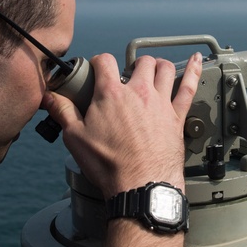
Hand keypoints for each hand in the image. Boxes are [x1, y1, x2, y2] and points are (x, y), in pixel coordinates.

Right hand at [41, 51, 201, 197]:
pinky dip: (193, 70)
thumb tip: (50, 97)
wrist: (141, 185)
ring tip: (153, 70)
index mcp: (111, 94)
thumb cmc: (110, 166)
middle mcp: (138, 92)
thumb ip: (63, 112)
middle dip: (131, 64)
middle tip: (127, 76)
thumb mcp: (76, 139)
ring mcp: (160, 103)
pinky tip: (196, 61)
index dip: (99, 63)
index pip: (104, 61)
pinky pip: (188, 87)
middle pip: (139, 61)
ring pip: (164, 68)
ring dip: (157, 65)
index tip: (97, 69)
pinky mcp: (177, 116)